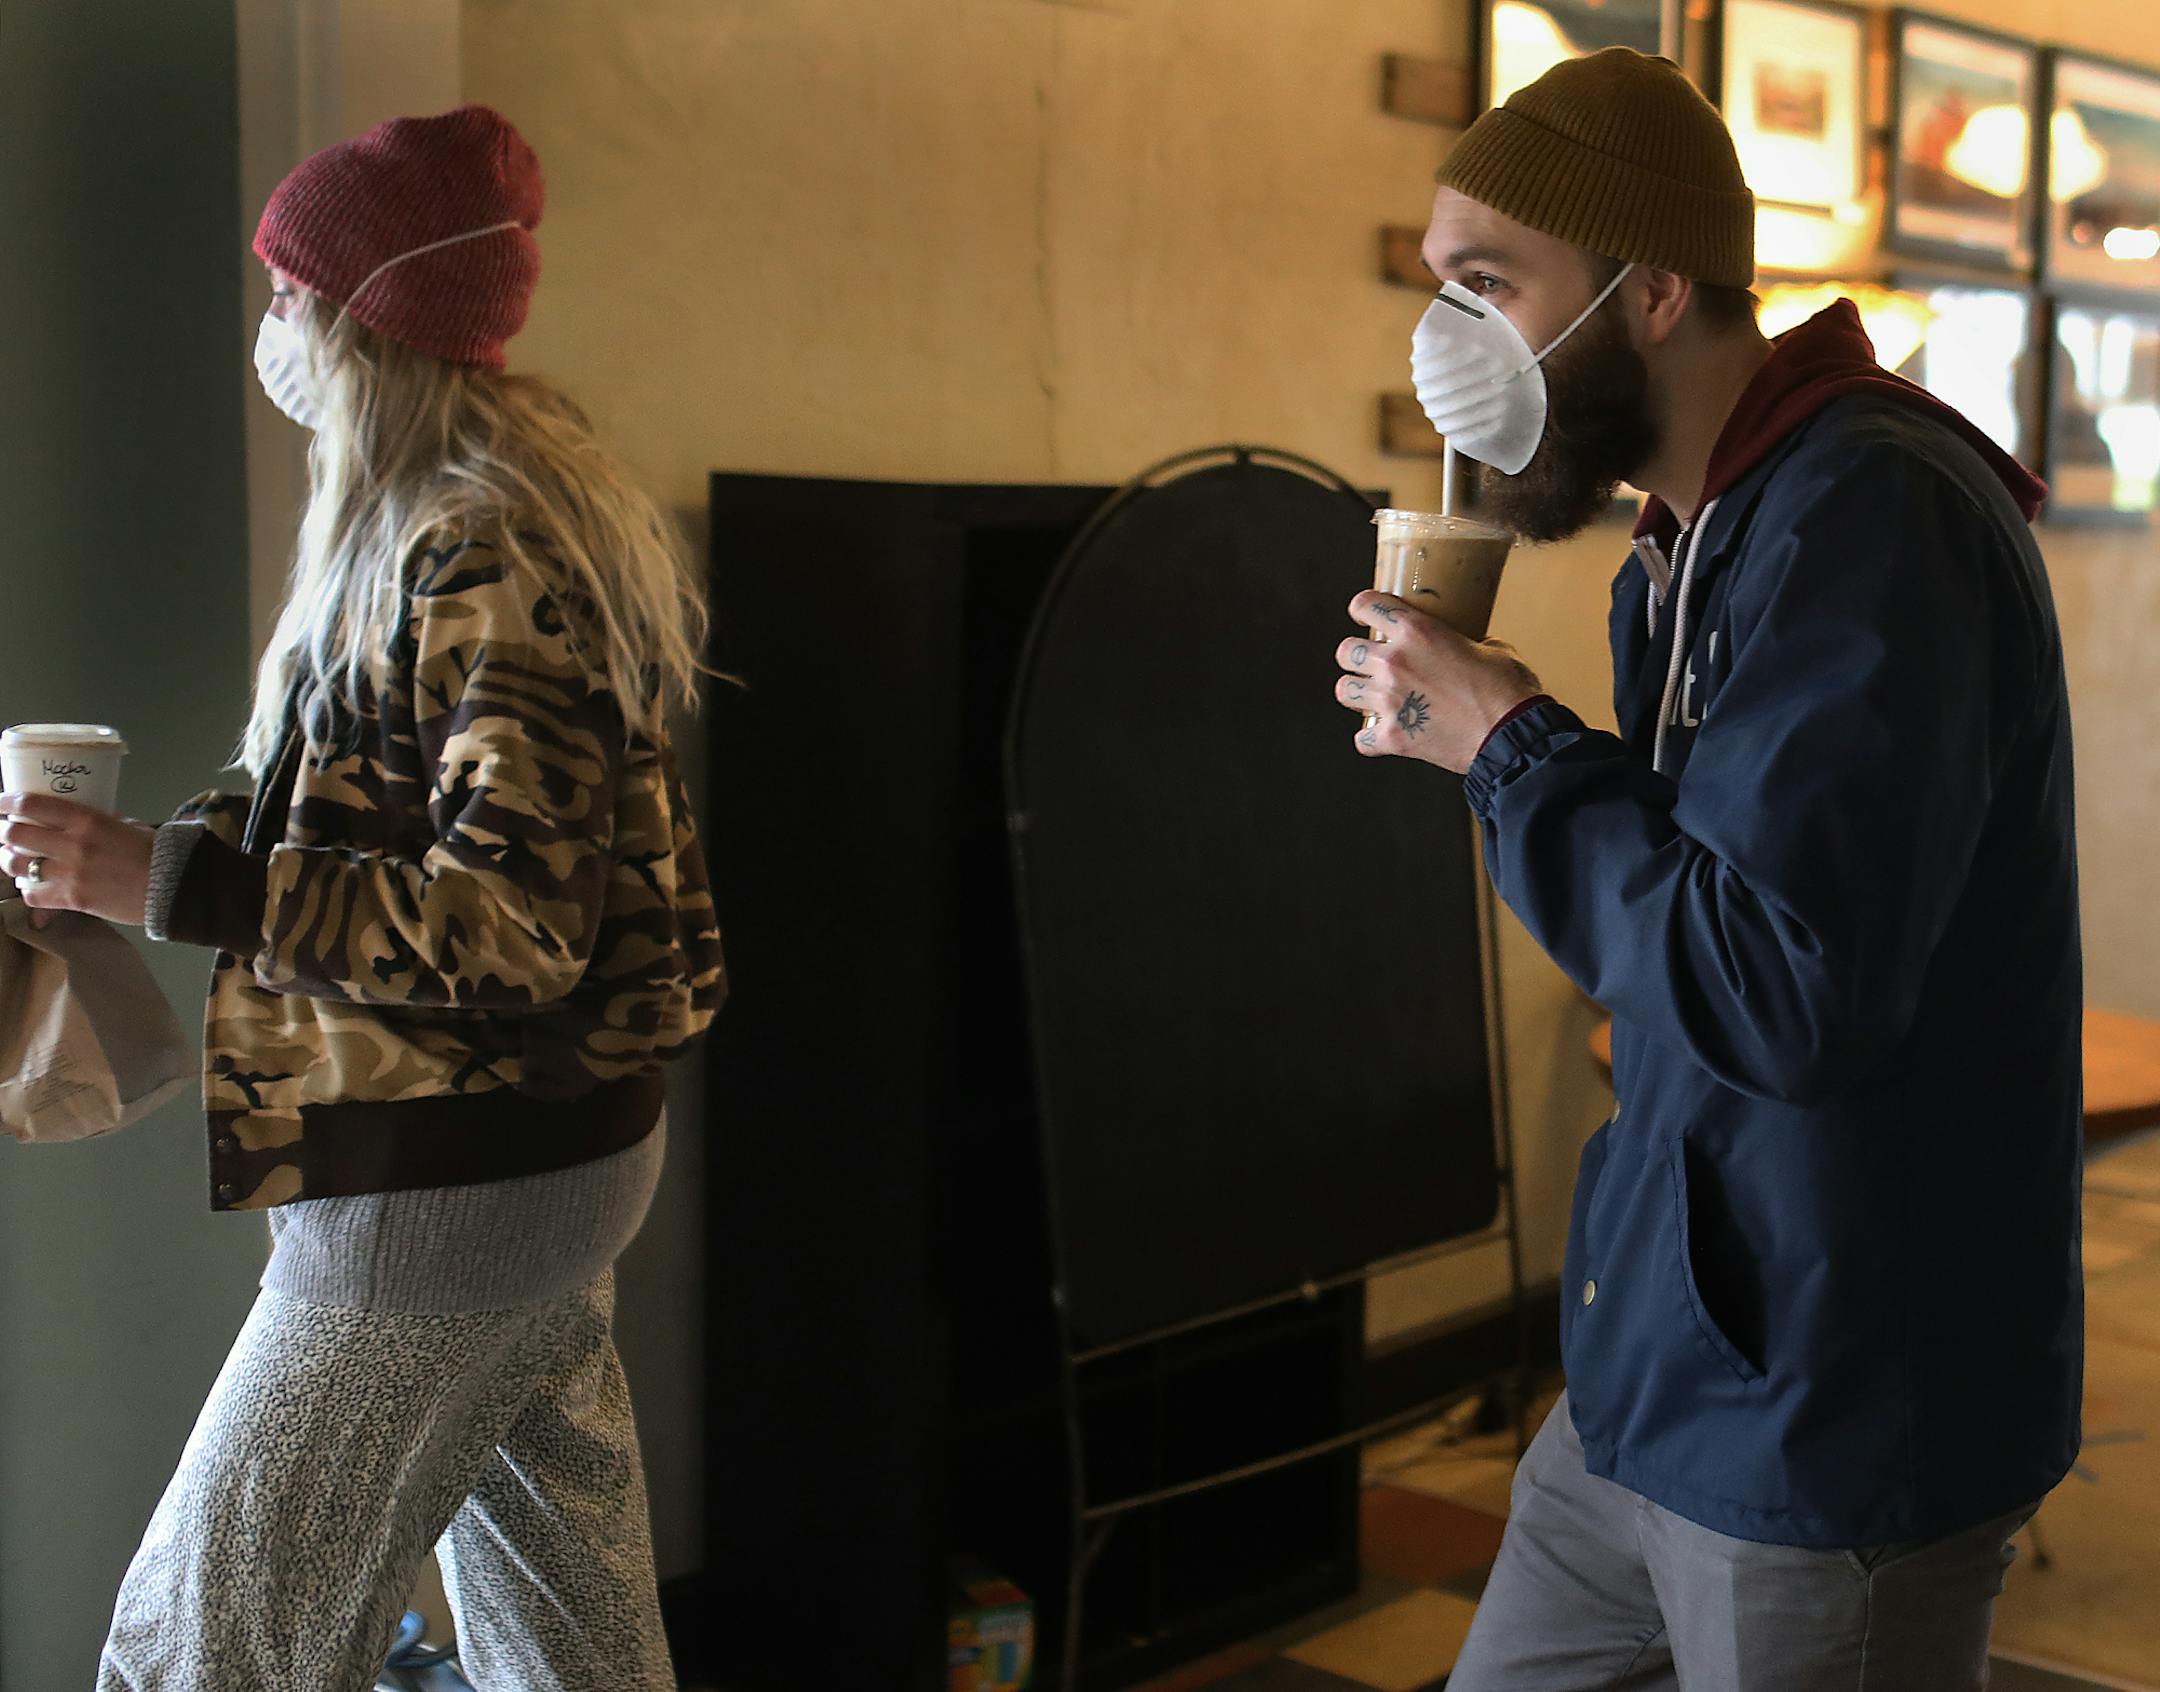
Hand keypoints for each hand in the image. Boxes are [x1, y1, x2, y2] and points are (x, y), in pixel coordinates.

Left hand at [0, 793, 157, 928]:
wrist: (174, 887)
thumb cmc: (156, 853)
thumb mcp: (127, 825)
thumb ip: (98, 821)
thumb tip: (77, 819)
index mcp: (87, 820)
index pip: (31, 805)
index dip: (6, 802)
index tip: (0, 803)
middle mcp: (73, 845)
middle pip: (15, 835)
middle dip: (4, 833)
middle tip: (6, 833)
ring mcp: (70, 874)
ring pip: (16, 865)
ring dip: (10, 861)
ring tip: (13, 860)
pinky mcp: (73, 900)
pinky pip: (33, 895)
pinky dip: (28, 890)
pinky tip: (33, 886)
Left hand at [1334, 591, 1545, 773]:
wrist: (1512, 734)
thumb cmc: (1508, 690)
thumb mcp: (1492, 647)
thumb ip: (1467, 642)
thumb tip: (1467, 647)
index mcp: (1416, 631)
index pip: (1365, 605)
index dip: (1362, 610)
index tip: (1365, 617)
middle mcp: (1394, 662)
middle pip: (1345, 651)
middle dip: (1356, 657)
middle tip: (1372, 664)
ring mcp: (1389, 700)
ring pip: (1344, 691)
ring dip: (1357, 693)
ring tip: (1372, 698)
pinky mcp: (1392, 737)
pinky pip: (1361, 738)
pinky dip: (1372, 738)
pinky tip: (1386, 735)